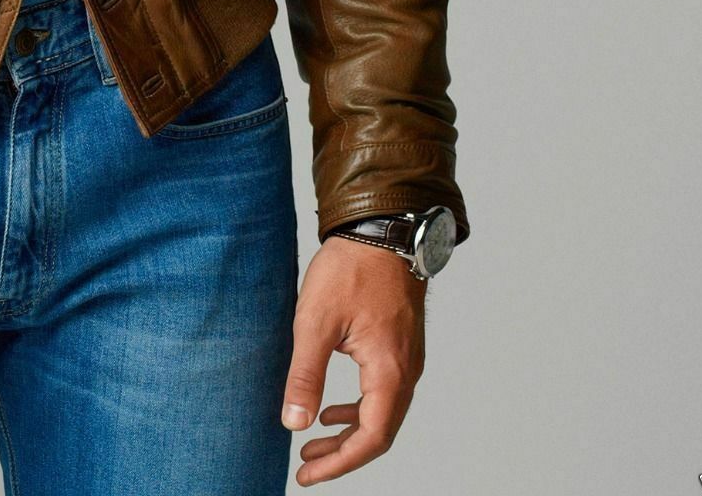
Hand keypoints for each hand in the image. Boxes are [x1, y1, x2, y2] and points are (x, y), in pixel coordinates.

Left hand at [281, 235, 426, 484]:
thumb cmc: (349, 270)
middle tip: (306, 466)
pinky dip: (358, 409)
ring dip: (348, 433)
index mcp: (389, 372)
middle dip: (342, 454)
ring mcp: (408, 360)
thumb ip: (305, 376)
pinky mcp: (401, 347)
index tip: (306, 475)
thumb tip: (294, 424)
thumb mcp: (315, 322)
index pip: (370, 439)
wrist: (380, 230)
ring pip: (381, 414)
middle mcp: (407, 373)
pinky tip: (332, 408)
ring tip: (313, 442)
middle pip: (378, 433)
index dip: (338, 463)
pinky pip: (383, 393)